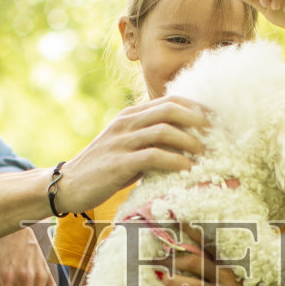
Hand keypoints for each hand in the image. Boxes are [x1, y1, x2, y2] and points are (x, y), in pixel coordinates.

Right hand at [52, 96, 211, 215]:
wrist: (67, 185)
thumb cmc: (103, 169)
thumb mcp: (129, 148)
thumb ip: (152, 142)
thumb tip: (187, 146)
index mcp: (131, 115)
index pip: (170, 100)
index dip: (197, 108)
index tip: (218, 121)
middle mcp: (127, 122)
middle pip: (170, 109)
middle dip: (199, 120)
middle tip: (218, 135)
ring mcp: (121, 141)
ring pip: (164, 130)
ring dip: (191, 141)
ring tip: (208, 154)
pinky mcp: (118, 163)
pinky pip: (152, 156)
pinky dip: (175, 162)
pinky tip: (188, 170)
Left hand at [159, 223, 284, 285]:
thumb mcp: (267, 268)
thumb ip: (249, 258)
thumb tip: (239, 243)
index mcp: (239, 263)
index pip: (211, 243)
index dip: (192, 231)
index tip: (175, 220)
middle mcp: (232, 276)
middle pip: (198, 261)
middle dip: (175, 257)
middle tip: (156, 253)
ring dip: (177, 281)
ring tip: (160, 276)